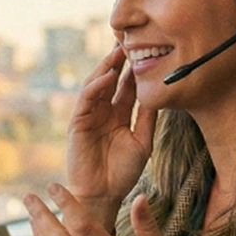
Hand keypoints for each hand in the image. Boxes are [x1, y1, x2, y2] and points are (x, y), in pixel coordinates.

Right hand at [66, 45, 156, 230]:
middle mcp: (103, 112)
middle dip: (118, 60)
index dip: (134, 68)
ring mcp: (89, 116)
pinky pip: (85, 100)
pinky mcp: (77, 124)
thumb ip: (148, 117)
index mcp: (119, 115)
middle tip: (131, 39)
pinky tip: (107, 76)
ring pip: (96, 85)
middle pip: (110, 79)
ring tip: (118, 52)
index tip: (147, 48)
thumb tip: (159, 93)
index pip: (126, 85)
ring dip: (105, 68)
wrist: (104, 195)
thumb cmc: (123, 173)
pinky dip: (96, 86)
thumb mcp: (143, 141)